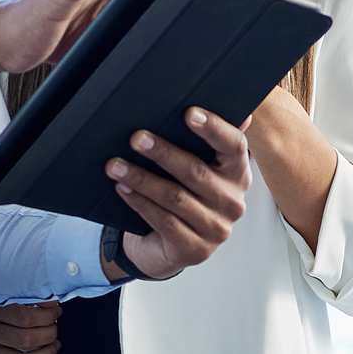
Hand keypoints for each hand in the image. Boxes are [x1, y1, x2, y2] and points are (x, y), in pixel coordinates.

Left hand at [107, 108, 250, 279]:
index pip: (234, 146)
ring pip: (175, 198)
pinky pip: (164, 222)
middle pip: (197, 173)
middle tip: (136, 137)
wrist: (169, 246)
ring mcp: (216, 229)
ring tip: (115, 165)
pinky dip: (140, 203)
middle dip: (163, 153)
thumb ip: (204, 140)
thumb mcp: (196, 166)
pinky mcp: (195, 250)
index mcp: (237, 173)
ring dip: (141, 179)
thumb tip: (219, 103)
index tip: (189, 113)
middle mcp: (233, 201)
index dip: (214, 128)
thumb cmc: (183, 195)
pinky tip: (122, 189)